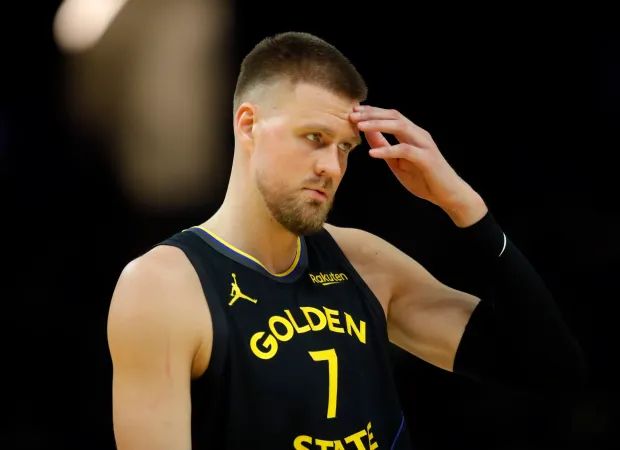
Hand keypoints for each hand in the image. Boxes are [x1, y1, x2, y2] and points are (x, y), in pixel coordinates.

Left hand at [349, 105, 486, 226]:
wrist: (448, 195)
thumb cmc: (423, 178)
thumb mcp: (397, 162)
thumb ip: (384, 146)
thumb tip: (366, 132)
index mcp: (412, 134)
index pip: (391, 116)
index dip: (373, 112)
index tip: (354, 111)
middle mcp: (419, 135)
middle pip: (394, 116)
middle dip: (372, 114)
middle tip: (352, 115)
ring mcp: (425, 145)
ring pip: (400, 127)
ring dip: (378, 125)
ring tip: (359, 127)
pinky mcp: (427, 159)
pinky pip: (406, 150)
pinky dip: (388, 150)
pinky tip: (373, 153)